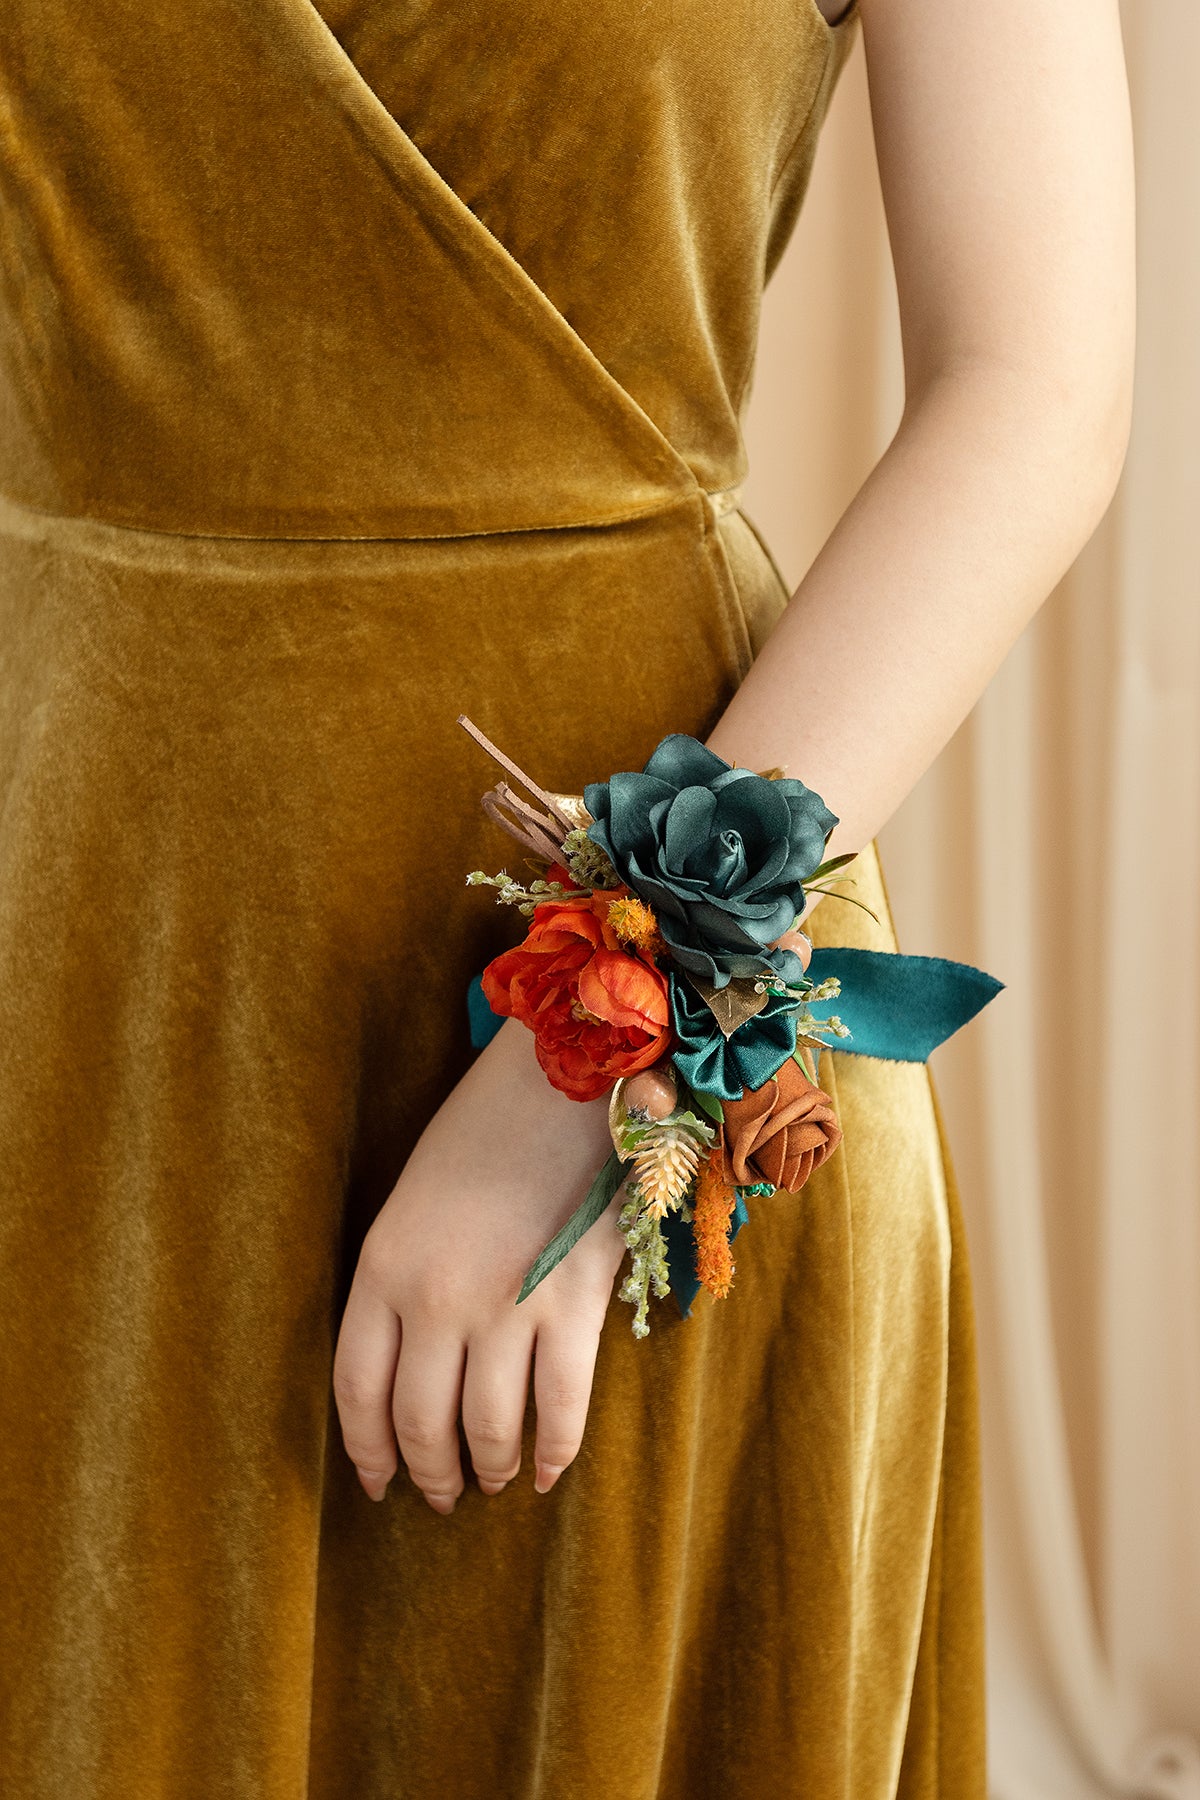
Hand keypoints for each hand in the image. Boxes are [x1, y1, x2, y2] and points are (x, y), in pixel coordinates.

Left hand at [332, 1017, 625, 1512]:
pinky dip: (555, 1453)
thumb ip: (406, 1278)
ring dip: (488, 1468)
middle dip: (430, 1471)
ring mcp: (503, 1308)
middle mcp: (433, 1299)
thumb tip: (420, 1361)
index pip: (356, 1388)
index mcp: (382, 1266)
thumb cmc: (489, 1127)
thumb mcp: (416, 1198)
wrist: (564, 1076)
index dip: (366, 1448)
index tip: (378, 1480)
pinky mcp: (571, 1308)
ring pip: (486, 1429)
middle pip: (419, 1420)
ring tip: (494, 1482)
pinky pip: (559, 1409)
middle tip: (442, 1495)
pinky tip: (549, 1471)